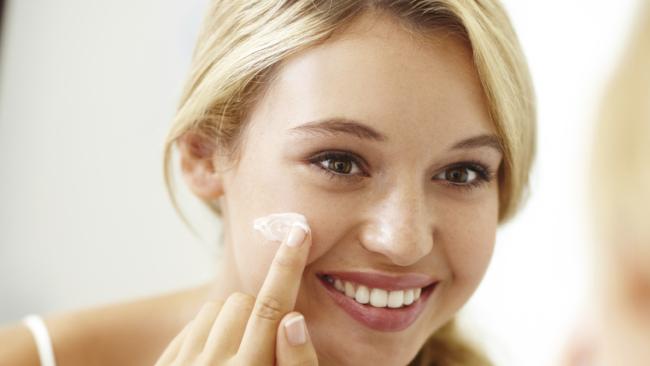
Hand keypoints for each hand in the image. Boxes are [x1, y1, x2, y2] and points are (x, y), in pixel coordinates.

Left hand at [154, 224, 317, 365]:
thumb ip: (296, 361)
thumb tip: (293, 319)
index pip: (274, 308)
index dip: (288, 267)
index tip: (298, 230)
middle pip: (242, 302)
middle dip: (257, 313)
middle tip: (262, 346)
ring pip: (214, 308)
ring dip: (231, 322)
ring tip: (238, 355)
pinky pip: (190, 325)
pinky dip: (208, 333)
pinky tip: (215, 361)